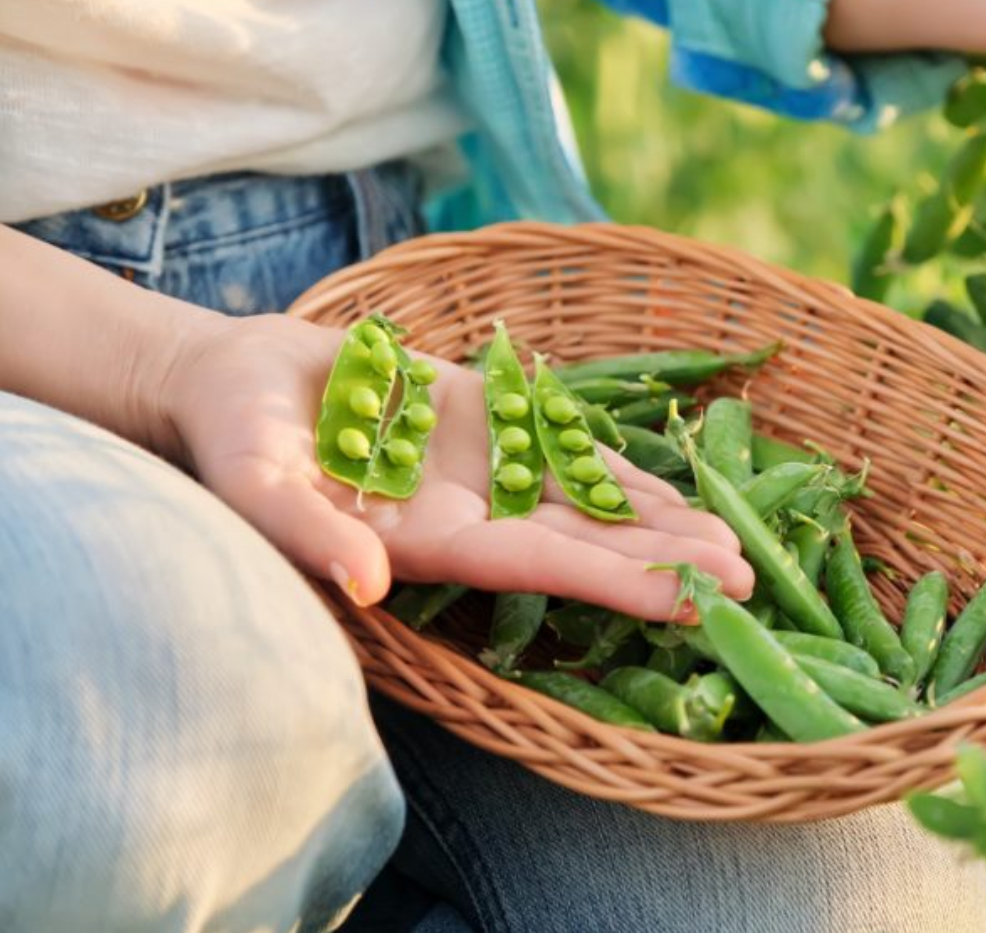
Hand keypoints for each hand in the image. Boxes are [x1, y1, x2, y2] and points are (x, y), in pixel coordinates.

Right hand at [161, 315, 752, 614]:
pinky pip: (571, 449)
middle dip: (665, 565)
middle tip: (751, 583)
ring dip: (663, 526)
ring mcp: (490, 472)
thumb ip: (310, 534)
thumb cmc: (234, 441)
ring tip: (742, 546)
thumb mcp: (256, 485)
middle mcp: (474, 517)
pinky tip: (686, 490)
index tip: (691, 602)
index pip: (539, 570)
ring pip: (592, 504)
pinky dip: (627, 470)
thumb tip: (367, 582)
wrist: (236, 383)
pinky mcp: (493, 422)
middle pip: (586, 546)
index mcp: (429, 543)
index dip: (615, 583)